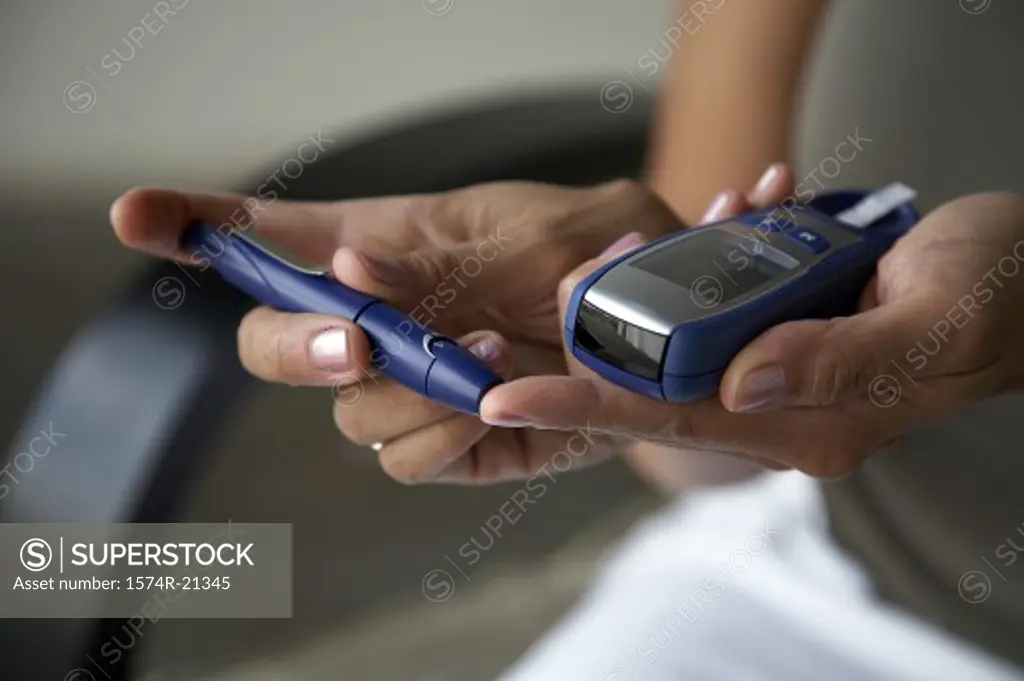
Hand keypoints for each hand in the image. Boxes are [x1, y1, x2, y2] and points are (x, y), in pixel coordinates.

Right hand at [111, 180, 684, 483]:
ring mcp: (406, 390)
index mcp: (382, 248)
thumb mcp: (535, 230)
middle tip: (359, 339)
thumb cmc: (597, 251)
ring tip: (490, 354)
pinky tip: (495, 402)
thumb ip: (443, 258)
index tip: (135, 217)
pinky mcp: (449, 445)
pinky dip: (445, 437)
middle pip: (275, 348)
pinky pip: (408, 460)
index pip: (270, 237)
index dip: (196, 226)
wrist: (658, 332)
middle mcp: (377, 323)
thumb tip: (352, 273)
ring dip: (409, 391)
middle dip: (299, 347)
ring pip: (348, 415)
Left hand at [479, 173, 1023, 477]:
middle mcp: (784, 407)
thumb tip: (740, 385)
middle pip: (654, 388)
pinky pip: (725, 306)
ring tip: (646, 234)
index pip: (670, 419)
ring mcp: (783, 370)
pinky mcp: (789, 333)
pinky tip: (741, 205)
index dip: (582, 405)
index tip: (504, 397)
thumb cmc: (997, 294)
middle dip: (585, 350)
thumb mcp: (930, 318)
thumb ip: (836, 359)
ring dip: (654, 285)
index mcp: (810, 423)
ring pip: (683, 340)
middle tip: (519, 315)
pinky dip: (717, 255)